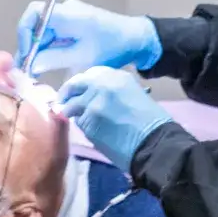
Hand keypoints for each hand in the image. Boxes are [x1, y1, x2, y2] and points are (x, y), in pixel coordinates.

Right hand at [15, 0, 161, 76]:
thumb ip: (53, 59)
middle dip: (30, 46)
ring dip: (39, 48)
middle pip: (38, 24)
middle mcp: (66, 10)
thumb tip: (31, 64)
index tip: (26, 54)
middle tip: (26, 69)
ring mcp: (71, 15)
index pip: (34, 13)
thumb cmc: (111, 48)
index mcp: (68, 14)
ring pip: (45, 30)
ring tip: (35, 70)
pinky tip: (47, 63)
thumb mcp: (81, 58)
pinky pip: (55, 33)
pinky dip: (49, 47)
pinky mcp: (75, 23)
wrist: (136, 39)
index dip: (24, 33)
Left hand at [57, 67, 172, 171]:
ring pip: (71, 105)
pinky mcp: (88, 122)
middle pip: (75, 84)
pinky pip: (78, 122)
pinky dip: (80, 125)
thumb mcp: (133, 94)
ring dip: (70, 112)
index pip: (89, 75)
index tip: (78, 90)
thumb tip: (94, 96)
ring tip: (73, 119)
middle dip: (67, 93)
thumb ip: (112, 91)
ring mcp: (92, 102)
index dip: (81, 84)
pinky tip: (89, 130)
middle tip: (63, 102)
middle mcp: (101, 84)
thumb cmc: (151, 121)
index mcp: (116, 76)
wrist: (154, 142)